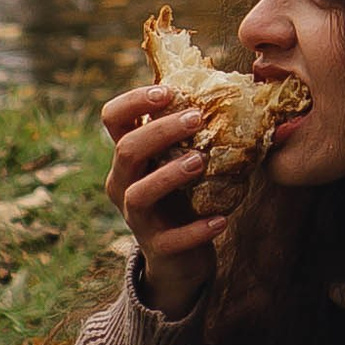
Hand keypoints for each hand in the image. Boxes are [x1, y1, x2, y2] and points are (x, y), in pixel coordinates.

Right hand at [101, 82, 220, 312]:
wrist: (181, 258)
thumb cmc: (186, 195)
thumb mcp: (182, 159)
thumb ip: (192, 131)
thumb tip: (231, 87)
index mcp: (128, 156)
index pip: (113, 117)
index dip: (134, 100)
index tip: (168, 91)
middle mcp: (123, 183)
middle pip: (126, 150)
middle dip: (160, 131)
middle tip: (196, 118)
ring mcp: (136, 217)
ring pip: (139, 193)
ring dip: (169, 174)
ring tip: (201, 161)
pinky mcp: (156, 246)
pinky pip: (171, 240)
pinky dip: (196, 230)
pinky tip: (222, 220)